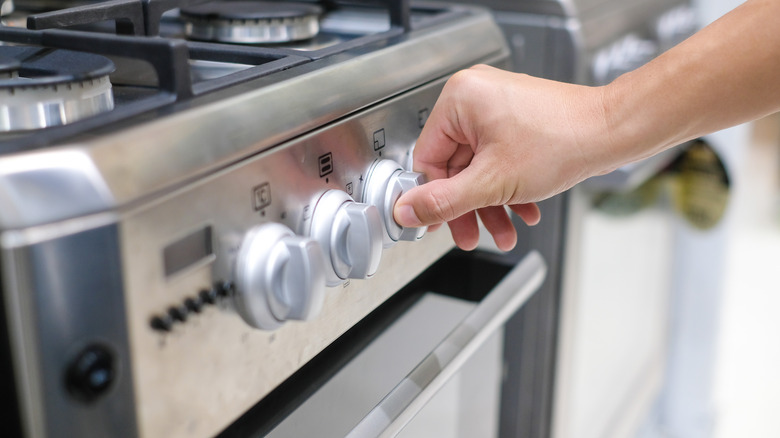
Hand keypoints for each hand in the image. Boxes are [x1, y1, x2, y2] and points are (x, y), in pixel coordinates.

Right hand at [393, 65, 613, 250]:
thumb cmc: (564, 141)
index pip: (427, 157)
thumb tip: (406, 211)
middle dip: (468, 206)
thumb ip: (443, 201)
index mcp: (460, 99)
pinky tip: (521, 209)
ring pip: (479, 167)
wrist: (613, 132)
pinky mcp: (517, 119)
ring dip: (490, 203)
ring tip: (502, 230)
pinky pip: (498, 158)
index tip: (437, 222)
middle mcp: (475, 96)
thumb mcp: (491, 183)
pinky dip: (507, 187)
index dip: (433, 197)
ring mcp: (498, 106)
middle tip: (469, 234)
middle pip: (454, 165)